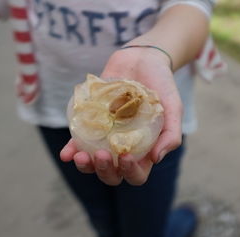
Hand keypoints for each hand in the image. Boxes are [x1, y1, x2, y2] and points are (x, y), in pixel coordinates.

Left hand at [61, 47, 182, 185]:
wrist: (142, 59)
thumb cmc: (162, 85)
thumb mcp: (174, 109)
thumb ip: (171, 135)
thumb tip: (155, 159)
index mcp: (144, 150)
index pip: (136, 174)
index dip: (130, 173)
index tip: (125, 157)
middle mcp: (123, 147)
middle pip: (112, 173)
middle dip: (104, 171)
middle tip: (101, 155)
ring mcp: (106, 136)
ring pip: (92, 162)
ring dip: (85, 166)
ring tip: (80, 157)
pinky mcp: (91, 122)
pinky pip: (78, 141)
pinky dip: (71, 149)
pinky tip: (66, 153)